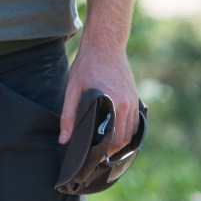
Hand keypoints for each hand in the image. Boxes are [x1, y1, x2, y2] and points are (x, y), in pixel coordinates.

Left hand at [59, 38, 138, 157]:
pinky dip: (128, 130)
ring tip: (106, 146)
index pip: (115, 140)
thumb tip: (64, 140)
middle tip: (98, 154)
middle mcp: (128, 105)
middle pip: (125, 139)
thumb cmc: (86, 65)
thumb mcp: (73, 87)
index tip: (95, 157)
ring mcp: (134, 100)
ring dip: (122, 141)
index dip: (106, 152)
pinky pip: (136, 121)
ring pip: (133, 132)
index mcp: (114, 104)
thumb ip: (68, 115)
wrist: (105, 43)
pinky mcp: (135, 96)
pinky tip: (116, 131)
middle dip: (114, 150)